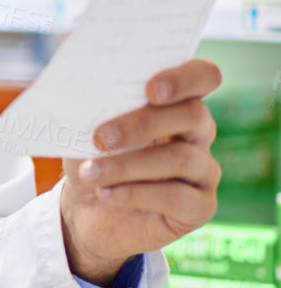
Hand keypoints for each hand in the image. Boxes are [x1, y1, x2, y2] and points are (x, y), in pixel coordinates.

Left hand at [59, 58, 221, 285]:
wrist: (85, 210)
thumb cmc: (92, 158)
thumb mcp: (85, 127)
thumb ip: (95, 102)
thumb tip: (83, 83)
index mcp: (176, 103)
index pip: (203, 76)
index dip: (184, 78)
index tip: (150, 89)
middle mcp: (198, 133)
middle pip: (193, 114)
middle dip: (142, 124)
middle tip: (100, 137)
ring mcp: (204, 171)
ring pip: (181, 158)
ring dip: (128, 165)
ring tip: (91, 173)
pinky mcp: (200, 208)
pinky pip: (177, 197)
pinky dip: (135, 194)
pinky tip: (105, 194)